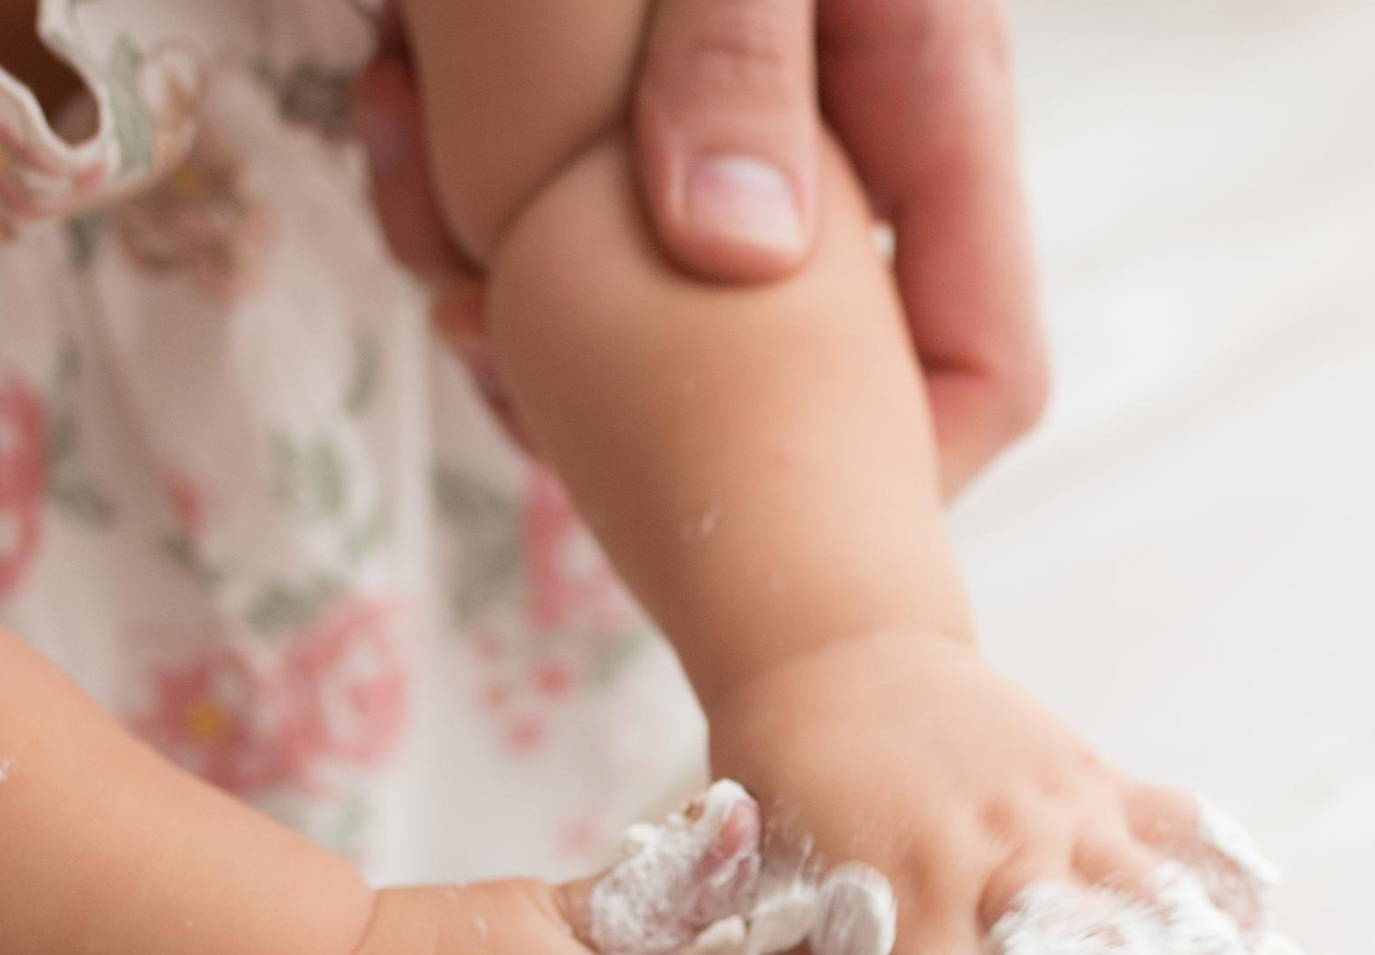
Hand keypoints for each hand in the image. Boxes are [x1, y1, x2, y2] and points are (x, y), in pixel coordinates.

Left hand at [350, 0, 1046, 493]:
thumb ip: (741, 57)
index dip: (885, 470)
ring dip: (519, 291)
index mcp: (922, 103)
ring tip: (413, 174)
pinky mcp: (643, 110)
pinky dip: (474, 207)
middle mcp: (849, 146)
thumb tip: (741, 255)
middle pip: (803, 379)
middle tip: (478, 328)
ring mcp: (752, 138)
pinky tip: (399, 112)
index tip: (711, 477)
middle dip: (630, 395)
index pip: (975, 371)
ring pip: (671, 318)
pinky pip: (582, 230)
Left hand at [706, 633, 1276, 954]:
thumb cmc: (793, 800)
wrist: (834, 650)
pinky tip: (1261, 953)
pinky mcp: (1100, 775)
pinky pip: (1183, 835)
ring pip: (1160, 918)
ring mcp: (1062, 809)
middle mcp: (996, 857)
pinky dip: (1227, 891)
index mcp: (905, 903)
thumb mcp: (776, 908)